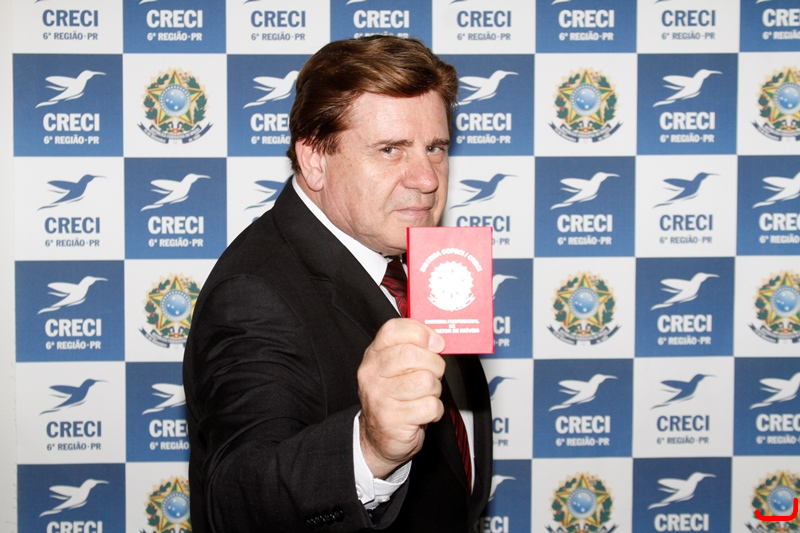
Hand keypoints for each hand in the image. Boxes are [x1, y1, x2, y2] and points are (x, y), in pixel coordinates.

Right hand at [357, 318, 445, 478]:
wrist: (379, 438)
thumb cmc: (394, 398)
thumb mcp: (396, 368)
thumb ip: (413, 349)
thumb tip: (439, 340)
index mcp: (374, 355)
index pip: (393, 330)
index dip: (420, 332)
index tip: (435, 342)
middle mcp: (372, 374)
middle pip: (412, 354)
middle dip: (434, 364)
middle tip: (434, 373)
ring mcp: (380, 397)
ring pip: (426, 381)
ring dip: (435, 389)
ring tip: (426, 395)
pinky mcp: (393, 419)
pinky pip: (431, 406)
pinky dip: (435, 410)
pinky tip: (424, 412)